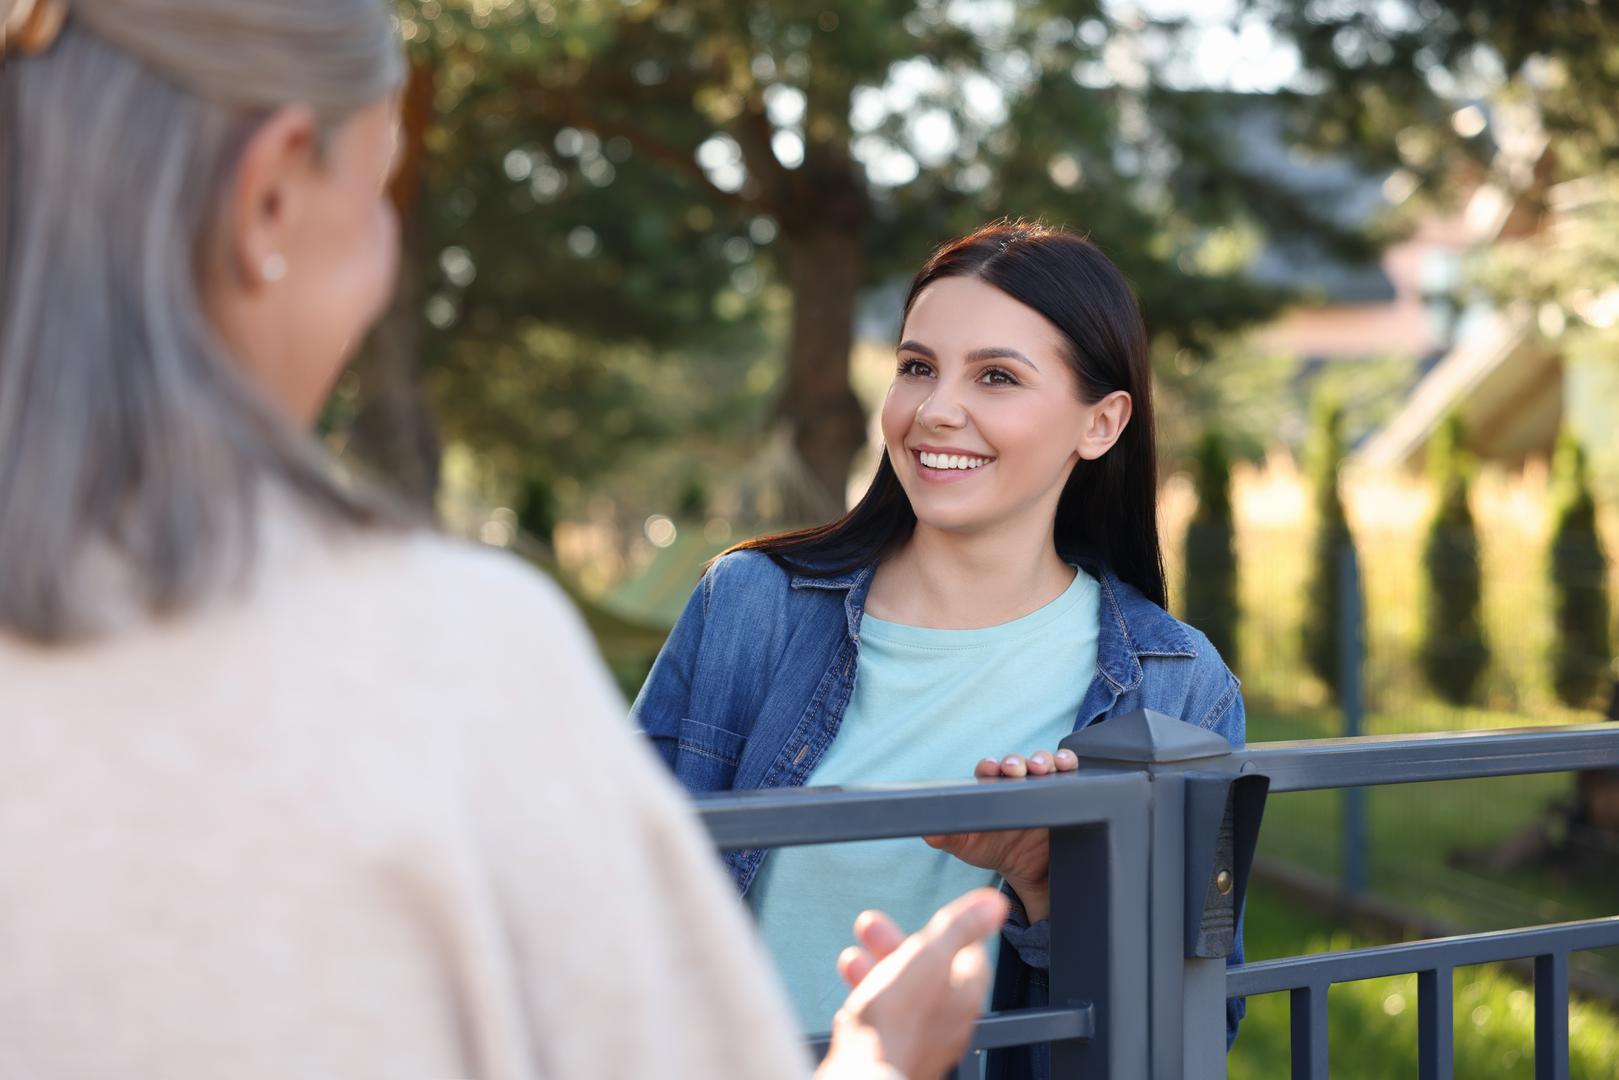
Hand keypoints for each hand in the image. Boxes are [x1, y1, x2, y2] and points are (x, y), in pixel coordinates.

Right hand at [815, 889, 1006, 1079]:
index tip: (933, 916)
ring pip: (902, 993)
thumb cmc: (897, 1020)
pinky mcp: (896, 1051)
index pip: (970, 953)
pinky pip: (885, 1018)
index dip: (950, 929)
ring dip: (876, 968)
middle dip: (897, 943)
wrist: (865, 1073)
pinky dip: (868, 998)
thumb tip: (993, 904)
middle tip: (872, 926)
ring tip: (852, 957)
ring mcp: (922, 1038)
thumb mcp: (929, 956)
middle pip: (929, 970)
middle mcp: (949, 1020)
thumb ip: (960, 927)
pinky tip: (854, 995)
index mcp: (965, 994)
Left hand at [923, 749, 1078, 922]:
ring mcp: (1040, 784)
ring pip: (1043, 762)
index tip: (990, 768)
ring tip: (1043, 768)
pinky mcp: (1064, 791)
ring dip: (1043, 760)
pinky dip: (1068, 763)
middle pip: (1018, 762)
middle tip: (1015, 768)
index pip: (989, 770)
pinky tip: (1067, 766)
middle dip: (1017, 761)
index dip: (989, 767)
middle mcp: (1016, 781)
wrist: (1028, 869)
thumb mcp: (968, 844)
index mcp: (990, 788)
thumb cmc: (992, 847)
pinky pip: (1069, 772)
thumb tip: (925, 830)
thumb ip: (947, 836)